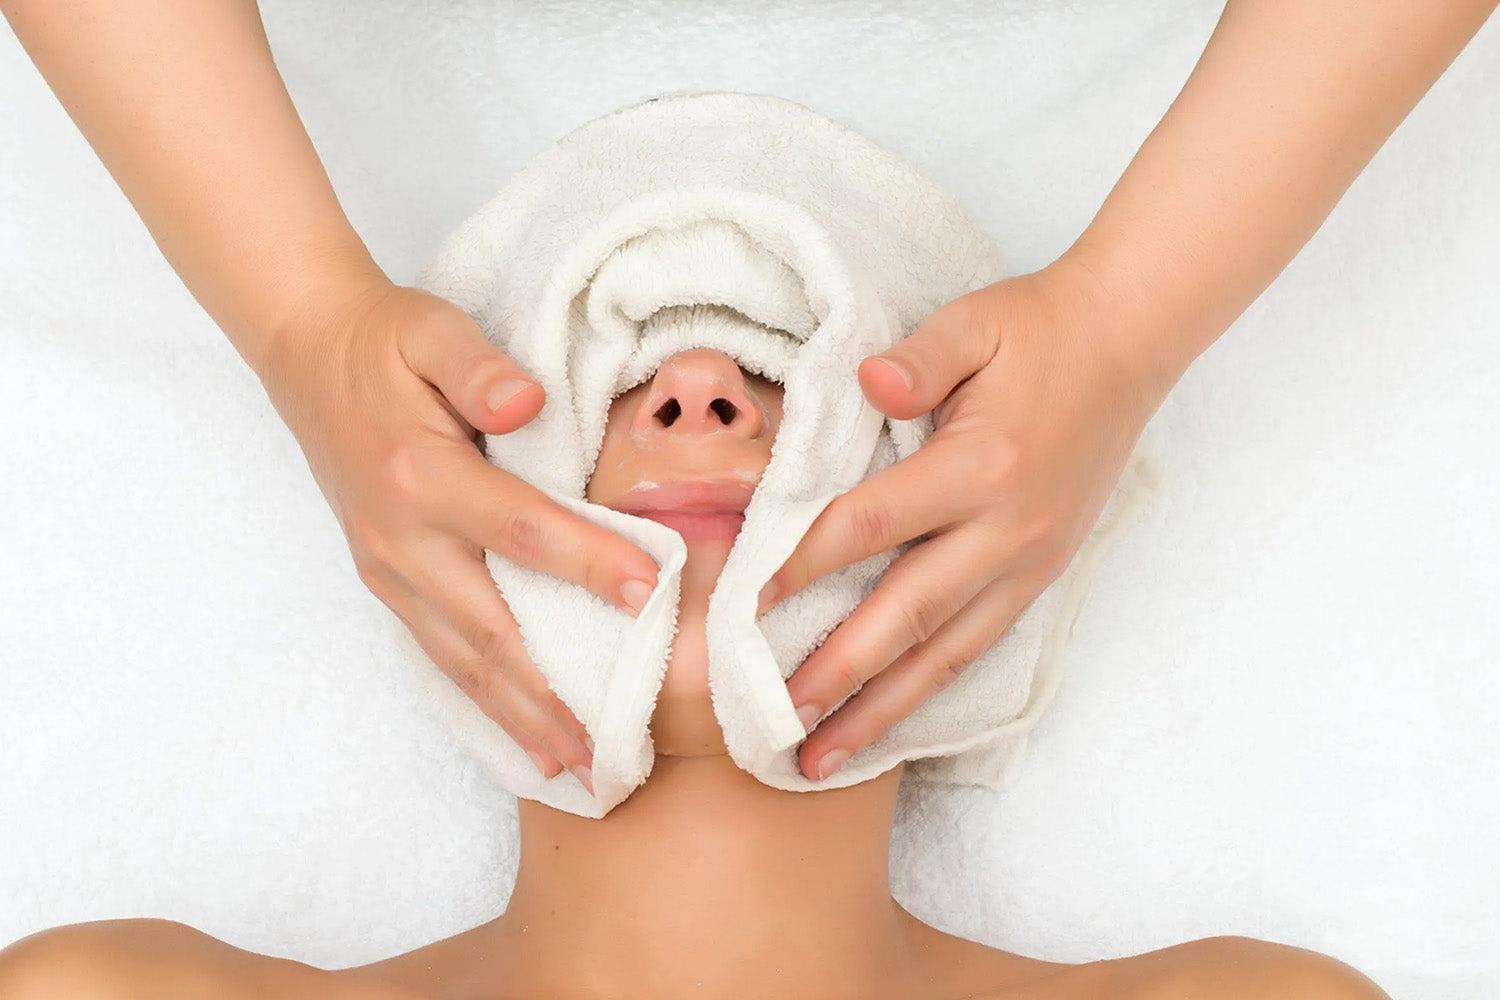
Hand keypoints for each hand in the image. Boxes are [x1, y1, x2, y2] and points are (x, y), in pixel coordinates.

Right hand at [258, 280, 663, 792]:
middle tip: (611, 749)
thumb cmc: (386, 341)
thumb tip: (528, 401)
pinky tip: (522, 736)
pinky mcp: (386, 582)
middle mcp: (400, 540)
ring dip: (520, 718)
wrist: (309, 354)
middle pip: (490, 629)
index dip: (587, 560)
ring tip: (576, 767)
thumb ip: (478, 364)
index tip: (651, 592)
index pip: (519, 527)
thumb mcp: (431, 328)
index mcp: (420, 475)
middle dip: (553, 694)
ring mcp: (388, 571)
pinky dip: (484, 701)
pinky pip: (440, 655)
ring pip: (463, 660)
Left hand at [760, 257, 1173, 779]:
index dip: (801, 567)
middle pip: (904, 616)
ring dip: (881, 711)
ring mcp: (1030, 561)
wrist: (1129, 343)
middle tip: (774, 722)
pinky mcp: (1042, 574)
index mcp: (980, 466)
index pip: (869, 527)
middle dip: (835, 676)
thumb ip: (917, 359)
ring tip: (822, 760)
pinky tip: (890, 720)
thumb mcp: (973, 322)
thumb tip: (866, 383)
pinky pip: (977, 645)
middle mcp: (1008, 530)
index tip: (744, 608)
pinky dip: (929, 689)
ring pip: (944, 654)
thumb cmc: (1039, 330)